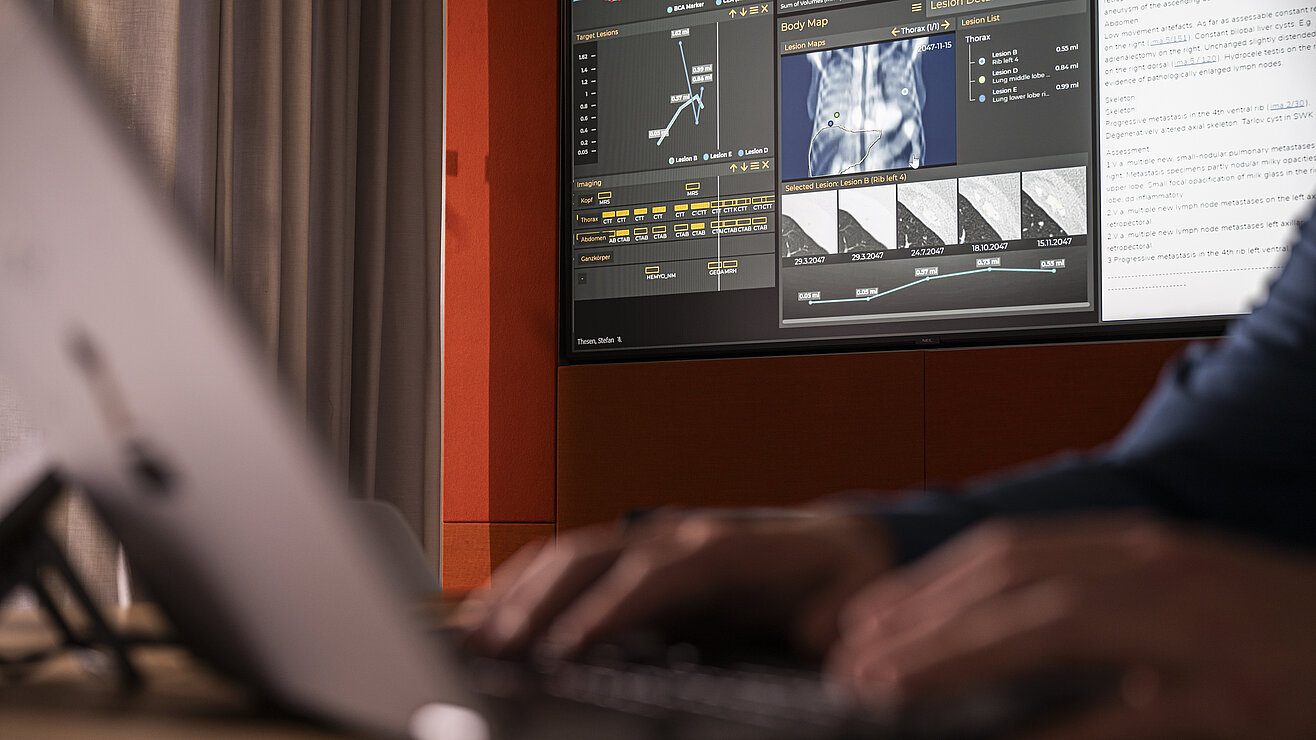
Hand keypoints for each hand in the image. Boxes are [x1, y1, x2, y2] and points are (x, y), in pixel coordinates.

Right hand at [458, 508, 893, 659]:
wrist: (836, 548)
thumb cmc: (837, 573)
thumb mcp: (850, 596)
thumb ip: (834, 619)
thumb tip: (823, 640)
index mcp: (728, 546)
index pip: (658, 571)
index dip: (610, 608)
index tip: (567, 648)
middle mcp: (678, 537)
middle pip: (595, 556)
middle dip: (541, 600)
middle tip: (495, 645)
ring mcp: (651, 544)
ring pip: (572, 556)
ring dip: (519, 592)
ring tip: (474, 633)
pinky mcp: (635, 563)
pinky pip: (570, 566)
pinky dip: (524, 586)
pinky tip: (493, 614)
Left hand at [826, 515, 1315, 738]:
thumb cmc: (1279, 634)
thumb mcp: (1183, 596)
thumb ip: (1097, 598)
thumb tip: (998, 627)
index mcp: (1141, 550)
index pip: (1007, 552)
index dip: (926, 584)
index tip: (867, 617)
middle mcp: (1157, 574)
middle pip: (1006, 581)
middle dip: (917, 619)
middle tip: (850, 660)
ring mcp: (1193, 634)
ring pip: (1042, 626)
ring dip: (948, 658)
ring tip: (881, 688)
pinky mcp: (1226, 703)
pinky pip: (1115, 718)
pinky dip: (1042, 732)